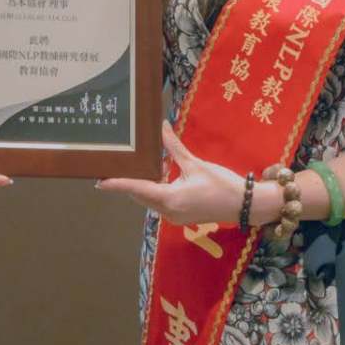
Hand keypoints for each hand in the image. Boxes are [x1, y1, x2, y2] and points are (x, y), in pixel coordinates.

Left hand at [96, 122, 246, 225]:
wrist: (245, 205)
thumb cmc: (222, 184)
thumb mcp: (196, 164)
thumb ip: (174, 148)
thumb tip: (161, 127)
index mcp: (170, 199)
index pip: (137, 189)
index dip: (117, 184)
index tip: (99, 182)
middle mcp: (168, 211)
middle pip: (141, 196)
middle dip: (128, 182)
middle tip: (113, 168)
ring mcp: (175, 216)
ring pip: (150, 200)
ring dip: (143, 185)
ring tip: (132, 168)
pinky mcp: (181, 216)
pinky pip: (160, 202)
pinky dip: (155, 190)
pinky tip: (156, 174)